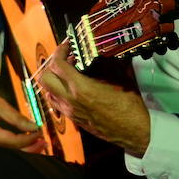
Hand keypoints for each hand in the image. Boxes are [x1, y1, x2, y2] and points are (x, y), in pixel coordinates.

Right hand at [0, 46, 44, 150]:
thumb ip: (17, 118)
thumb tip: (34, 127)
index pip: (12, 141)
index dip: (29, 139)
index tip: (40, 133)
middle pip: (9, 152)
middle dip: (28, 149)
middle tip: (42, 143)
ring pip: (3, 154)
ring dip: (20, 151)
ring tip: (35, 146)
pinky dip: (9, 150)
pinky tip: (21, 147)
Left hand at [39, 41, 150, 156]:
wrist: (134, 132)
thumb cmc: (129, 107)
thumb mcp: (120, 79)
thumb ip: (107, 63)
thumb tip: (102, 51)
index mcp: (81, 89)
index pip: (57, 65)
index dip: (59, 51)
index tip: (66, 46)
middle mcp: (70, 100)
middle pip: (44, 78)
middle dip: (51, 65)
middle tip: (64, 59)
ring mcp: (69, 111)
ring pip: (47, 91)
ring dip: (53, 79)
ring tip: (67, 72)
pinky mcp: (73, 119)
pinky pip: (56, 102)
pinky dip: (58, 91)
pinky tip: (71, 87)